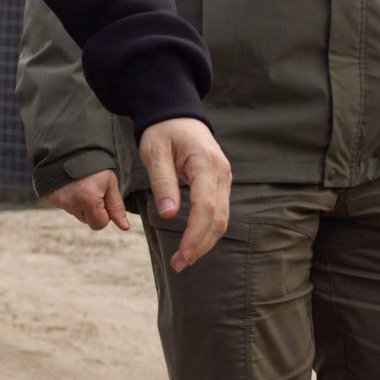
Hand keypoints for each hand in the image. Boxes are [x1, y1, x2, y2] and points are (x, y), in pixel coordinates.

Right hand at [44, 169, 128, 232]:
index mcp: (88, 199)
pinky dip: (68, 198)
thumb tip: (125, 227)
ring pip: (75, 213)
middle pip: (86, 220)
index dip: (104, 214)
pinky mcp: (48, 198)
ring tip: (81, 184)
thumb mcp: (109, 183)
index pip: (99, 224)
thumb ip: (116, 206)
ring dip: (80, 203)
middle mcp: (71, 203)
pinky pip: (63, 206)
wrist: (70, 147)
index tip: (103, 198)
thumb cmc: (94, 165)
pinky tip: (70, 185)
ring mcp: (58, 201)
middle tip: (92, 189)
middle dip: (92, 209)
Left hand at [140, 117, 231, 269]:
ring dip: (204, 242)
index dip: (194, 235)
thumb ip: (162, 183)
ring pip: (221, 219)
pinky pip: (218, 212)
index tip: (181, 255)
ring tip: (183, 259)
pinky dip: (206, 231)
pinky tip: (192, 243)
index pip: (206, 207)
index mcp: (206, 164)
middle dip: (200, 245)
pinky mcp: (220, 184)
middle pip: (218, 218)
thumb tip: (169, 215)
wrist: (177, 114)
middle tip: (178, 264)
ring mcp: (224, 179)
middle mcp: (222, 173)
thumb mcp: (155, 153)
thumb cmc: (163, 132)